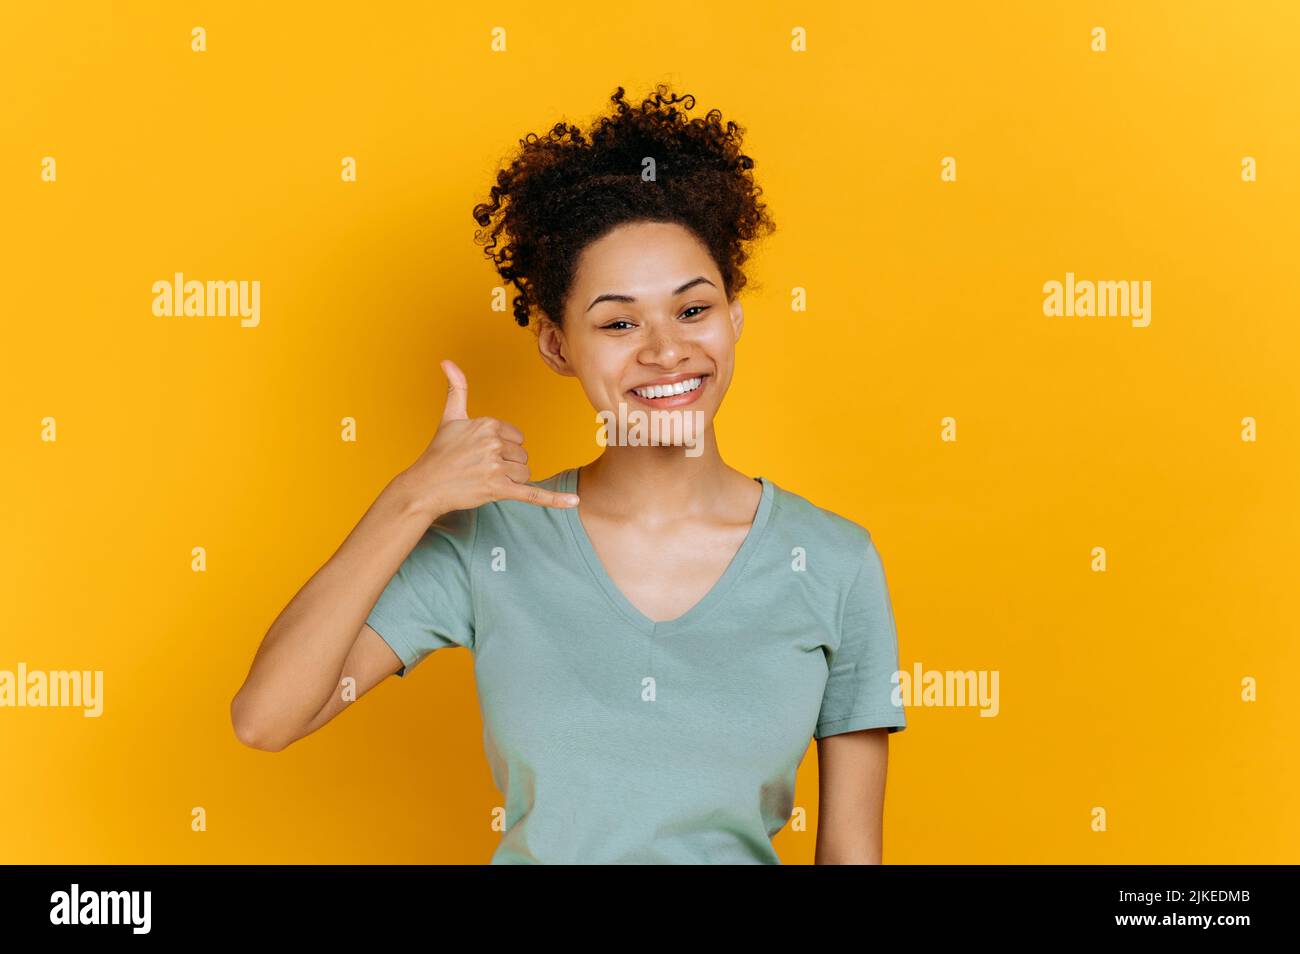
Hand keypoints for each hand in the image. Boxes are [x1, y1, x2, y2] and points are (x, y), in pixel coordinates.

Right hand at [399, 359, 579, 517]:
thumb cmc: (438, 453)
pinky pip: (533, 494)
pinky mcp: (498, 490)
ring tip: (483, 480)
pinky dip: (554, 499)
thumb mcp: (450, 417)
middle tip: (479, 469)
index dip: (502, 448)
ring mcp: (496, 467)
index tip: (480, 454)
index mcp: (488, 423)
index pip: (517, 438)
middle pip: (522, 456)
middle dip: (506, 465)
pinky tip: (574, 501)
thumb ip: (456, 388)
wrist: (424, 486)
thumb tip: (447, 361)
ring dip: (509, 480)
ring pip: (525, 473)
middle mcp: (493, 443)